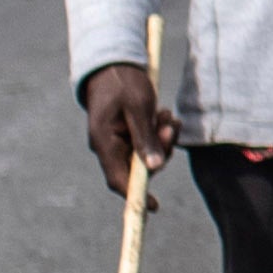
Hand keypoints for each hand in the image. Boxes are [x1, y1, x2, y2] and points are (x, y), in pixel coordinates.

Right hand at [78, 61, 174, 199]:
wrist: (114, 65)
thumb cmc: (123, 83)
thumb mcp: (137, 107)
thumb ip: (145, 136)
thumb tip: (154, 167)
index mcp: (103, 141)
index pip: (118, 179)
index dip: (136, 195)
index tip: (154, 207)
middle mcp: (108, 146)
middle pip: (139, 168)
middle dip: (160, 150)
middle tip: (169, 125)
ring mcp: (118, 141)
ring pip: (147, 155)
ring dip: (163, 139)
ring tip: (166, 114)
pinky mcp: (128, 135)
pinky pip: (148, 144)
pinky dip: (160, 133)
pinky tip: (164, 115)